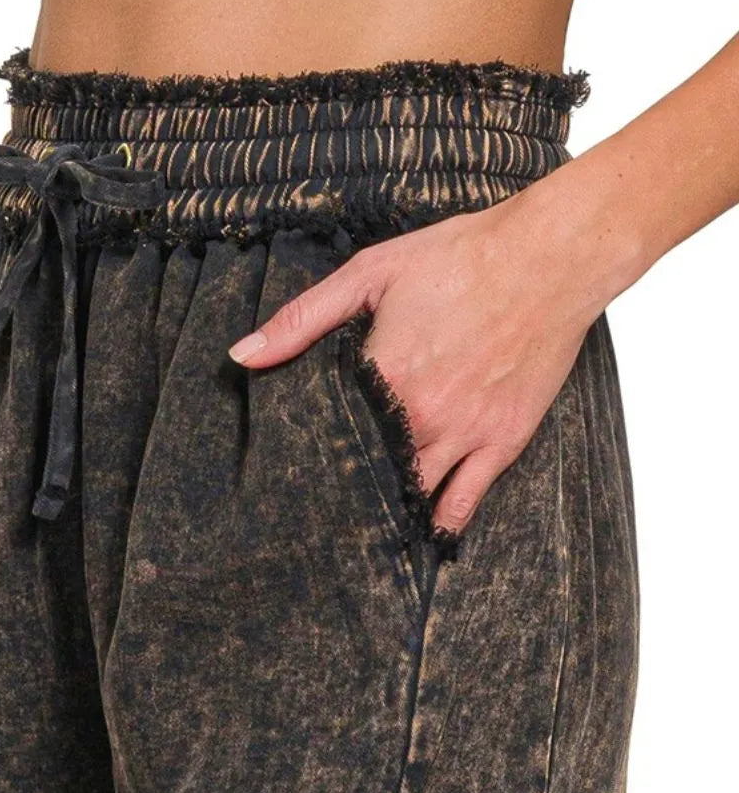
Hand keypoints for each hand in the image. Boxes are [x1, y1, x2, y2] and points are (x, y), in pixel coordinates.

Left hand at [228, 187, 602, 535]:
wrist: (550, 257)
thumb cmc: (462, 256)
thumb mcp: (371, 272)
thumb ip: (303, 318)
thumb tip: (243, 355)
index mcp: (382, 376)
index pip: (329, 435)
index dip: (308, 456)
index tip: (288, 475)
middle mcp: (421, 416)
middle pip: (368, 473)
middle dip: (344, 491)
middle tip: (315, 517)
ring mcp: (464, 434)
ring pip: (413, 493)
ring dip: (387, 511)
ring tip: (358, 534)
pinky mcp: (503, 441)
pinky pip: (466, 501)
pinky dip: (441, 523)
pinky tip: (421, 536)